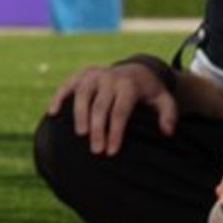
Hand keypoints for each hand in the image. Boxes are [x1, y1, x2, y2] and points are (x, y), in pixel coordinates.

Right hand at [50, 58, 175, 158]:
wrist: (138, 70)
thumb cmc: (149, 93)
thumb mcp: (164, 101)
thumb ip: (169, 115)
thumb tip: (167, 133)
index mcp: (129, 85)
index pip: (120, 111)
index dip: (115, 131)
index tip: (112, 151)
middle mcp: (110, 77)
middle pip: (100, 106)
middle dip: (98, 129)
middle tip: (96, 151)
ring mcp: (94, 74)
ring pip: (82, 94)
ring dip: (79, 115)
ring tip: (80, 135)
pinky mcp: (82, 74)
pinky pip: (67, 85)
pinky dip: (59, 97)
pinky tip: (52, 113)